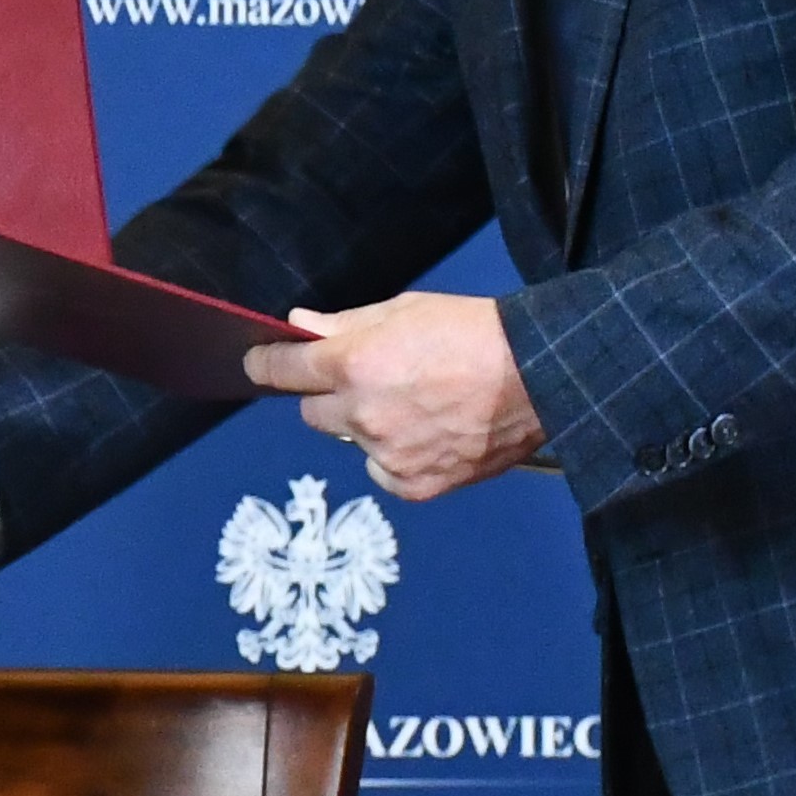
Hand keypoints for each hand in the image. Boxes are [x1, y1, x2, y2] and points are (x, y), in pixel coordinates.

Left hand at [245, 293, 543, 500]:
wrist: (539, 375)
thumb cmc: (474, 332)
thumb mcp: (404, 311)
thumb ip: (344, 325)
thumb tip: (298, 326)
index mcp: (355, 363)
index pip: (284, 370)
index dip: (265, 365)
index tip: (256, 364)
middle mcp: (362, 414)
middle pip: (311, 412)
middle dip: (328, 396)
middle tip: (368, 382)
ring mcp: (387, 454)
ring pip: (351, 441)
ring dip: (368, 426)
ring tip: (417, 406)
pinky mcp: (414, 484)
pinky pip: (383, 471)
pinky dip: (397, 456)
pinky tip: (432, 433)